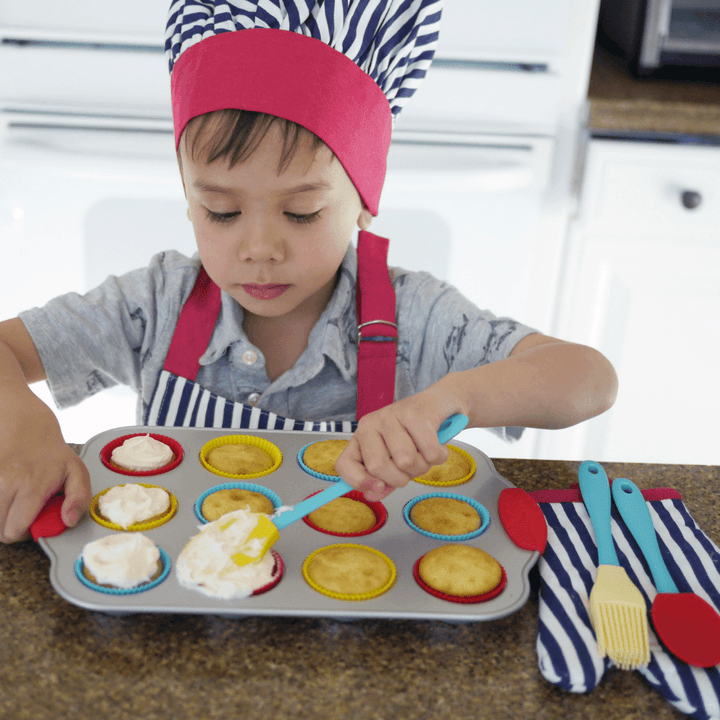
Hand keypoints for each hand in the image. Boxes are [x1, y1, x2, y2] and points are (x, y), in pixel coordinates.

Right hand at [0, 387, 90, 542]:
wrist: (24, 425)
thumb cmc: (51, 453)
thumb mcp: (77, 471)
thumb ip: (79, 498)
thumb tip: (68, 521)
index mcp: (31, 485)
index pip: (15, 530)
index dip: (26, 531)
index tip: (35, 520)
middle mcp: (6, 483)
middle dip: (12, 526)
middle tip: (25, 511)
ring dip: (1, 516)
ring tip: (15, 502)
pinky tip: (6, 496)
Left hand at [336, 391, 458, 500]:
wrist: (436, 404)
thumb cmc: (412, 435)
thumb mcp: (392, 459)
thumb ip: (381, 480)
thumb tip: (372, 494)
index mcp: (360, 437)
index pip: (345, 465)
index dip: (360, 482)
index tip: (380, 487)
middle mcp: (370, 424)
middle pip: (378, 467)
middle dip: (401, 478)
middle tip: (411, 467)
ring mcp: (391, 416)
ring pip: (406, 461)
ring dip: (423, 466)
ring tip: (424, 452)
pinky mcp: (415, 414)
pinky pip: (430, 452)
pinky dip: (439, 456)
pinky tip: (437, 445)